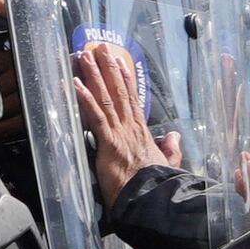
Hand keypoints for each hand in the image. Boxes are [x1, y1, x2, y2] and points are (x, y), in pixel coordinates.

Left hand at [72, 40, 179, 194]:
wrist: (151, 200)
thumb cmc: (155, 185)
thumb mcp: (167, 163)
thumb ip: (170, 148)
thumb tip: (174, 136)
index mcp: (142, 131)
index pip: (132, 99)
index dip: (125, 79)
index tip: (119, 62)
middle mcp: (131, 127)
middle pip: (119, 91)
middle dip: (109, 68)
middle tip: (101, 48)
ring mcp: (120, 133)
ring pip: (106, 97)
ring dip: (95, 75)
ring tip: (86, 56)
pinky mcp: (109, 143)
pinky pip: (96, 116)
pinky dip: (85, 99)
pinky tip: (75, 84)